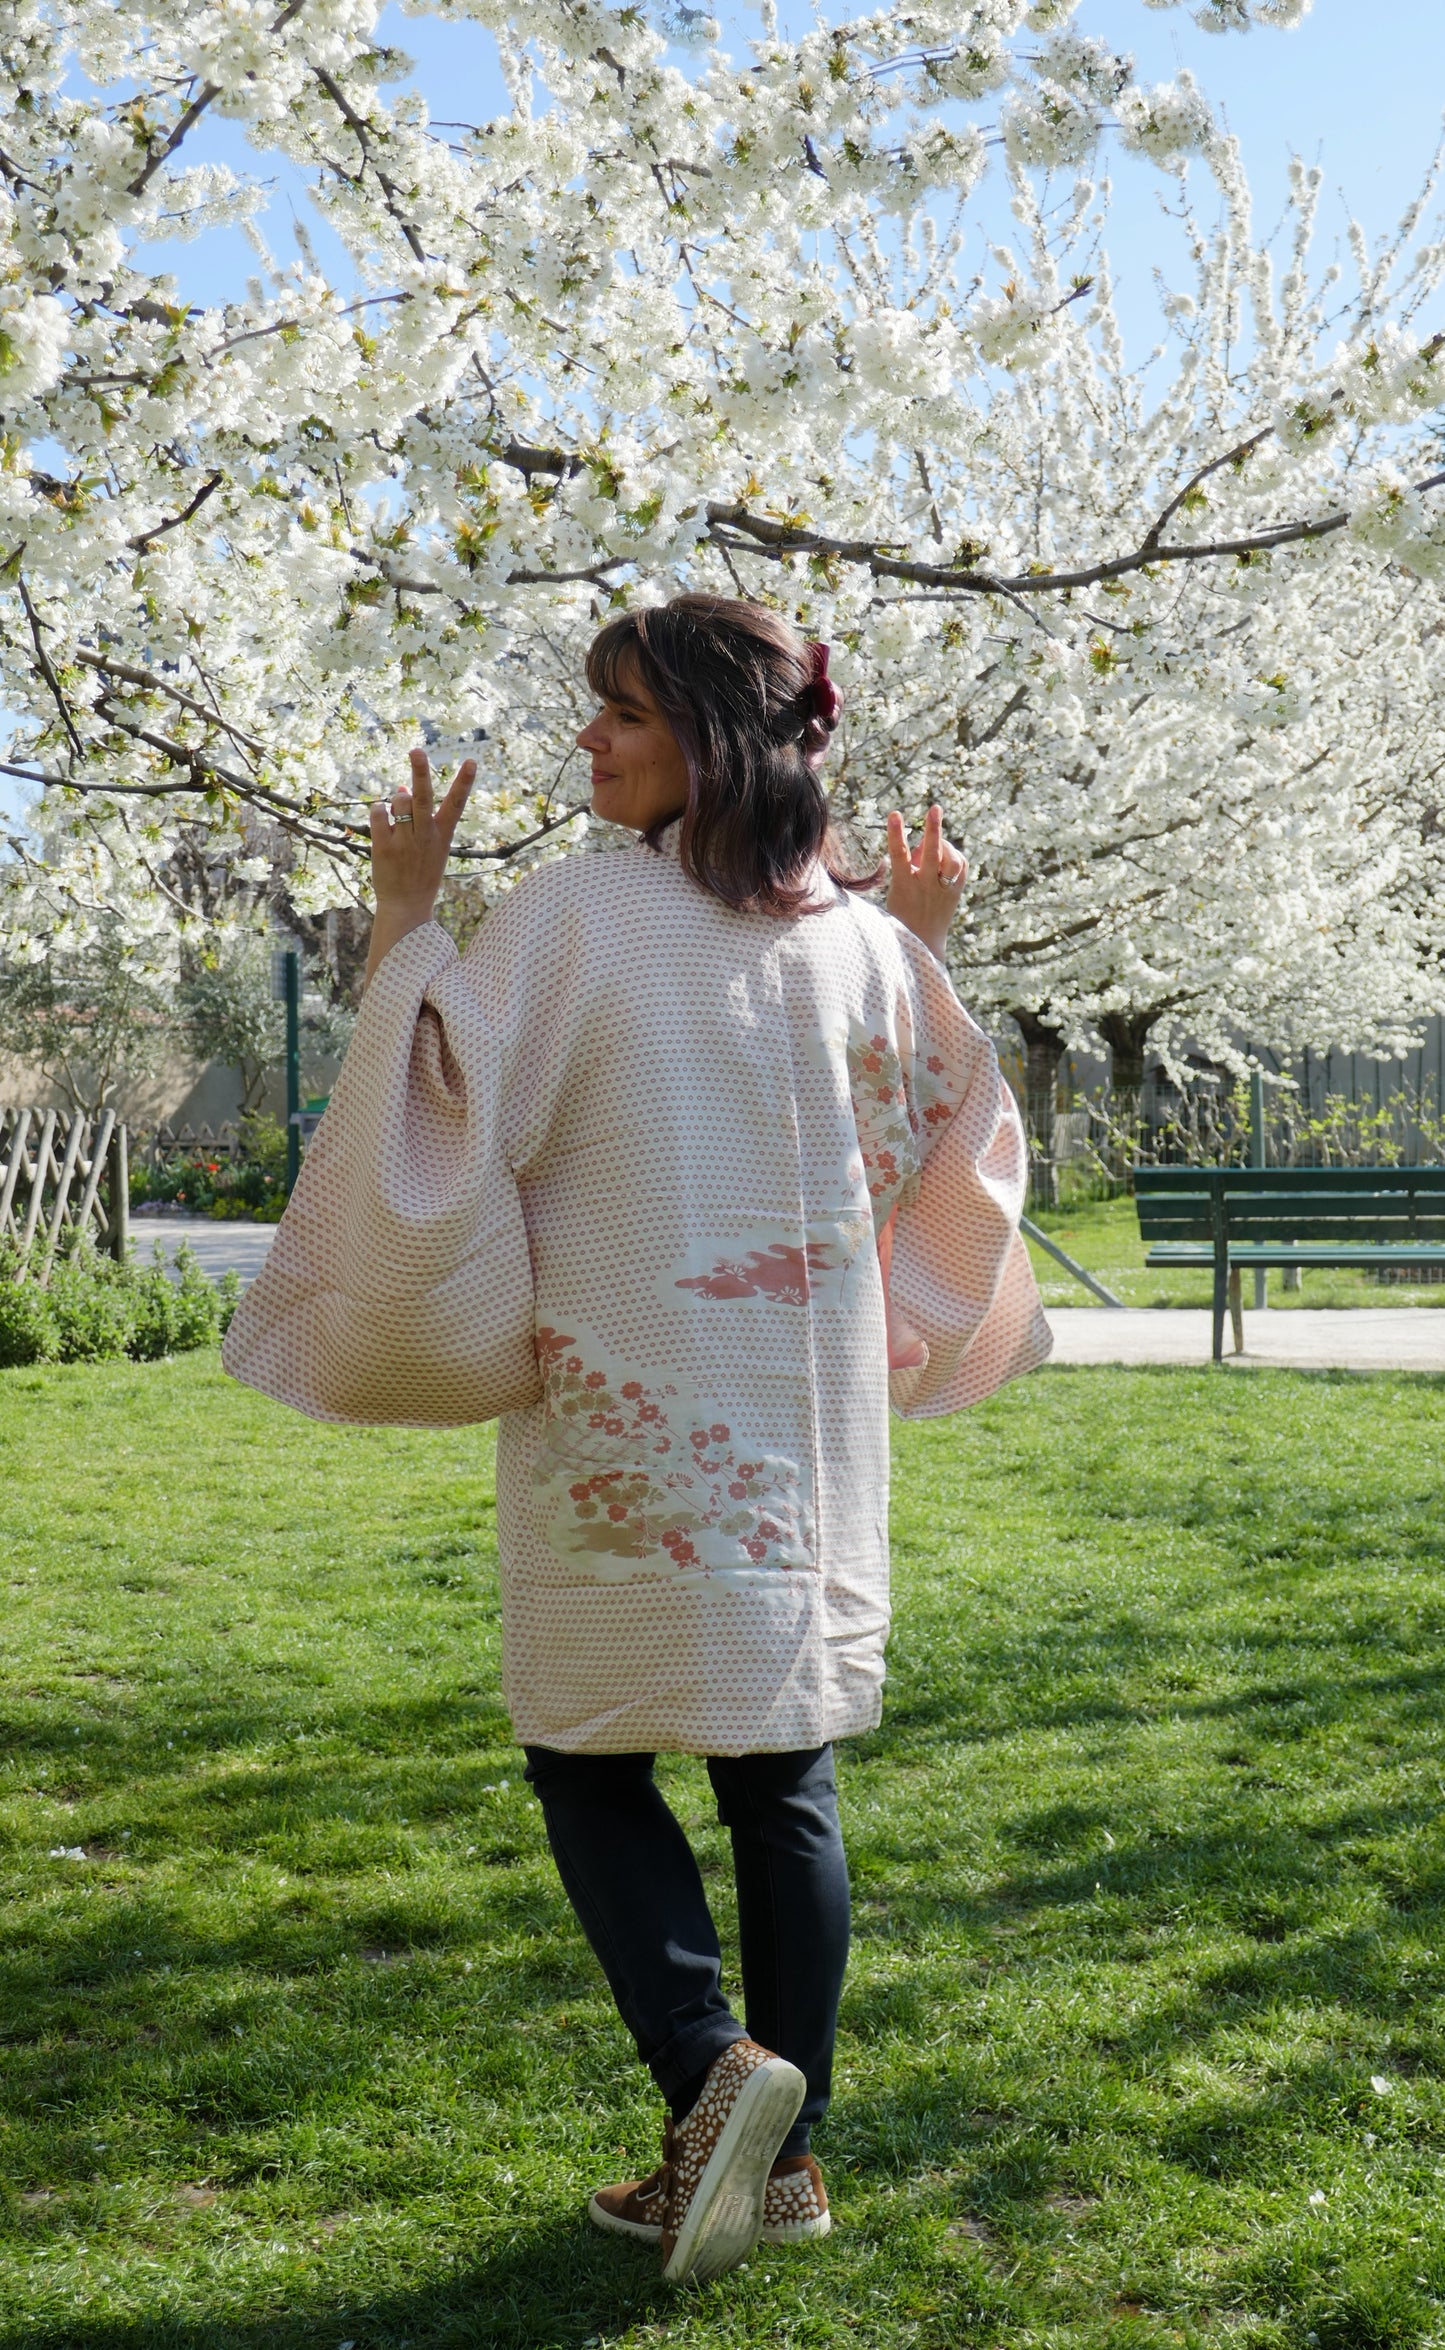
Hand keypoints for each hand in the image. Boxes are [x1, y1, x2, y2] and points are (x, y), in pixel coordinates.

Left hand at [363, 748, 474, 986]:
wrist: (407, 907)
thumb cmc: (420, 872)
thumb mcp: (428, 845)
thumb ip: (417, 815)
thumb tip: (400, 787)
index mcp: (442, 834)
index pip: (457, 803)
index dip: (464, 782)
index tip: (472, 761)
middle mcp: (425, 836)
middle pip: (423, 797)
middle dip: (420, 773)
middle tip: (416, 750)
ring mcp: (404, 842)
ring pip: (397, 802)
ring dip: (395, 801)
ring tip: (397, 816)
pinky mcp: (383, 848)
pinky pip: (377, 813)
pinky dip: (378, 811)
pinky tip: (382, 819)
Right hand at [885, 805, 967, 958]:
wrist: (923, 941)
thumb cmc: (902, 911)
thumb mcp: (896, 890)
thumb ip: (908, 866)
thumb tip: (928, 843)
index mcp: (905, 886)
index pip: (899, 855)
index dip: (896, 833)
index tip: (895, 814)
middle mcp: (927, 887)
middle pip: (933, 854)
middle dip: (934, 829)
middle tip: (935, 808)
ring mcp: (944, 890)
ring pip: (952, 860)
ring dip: (945, 844)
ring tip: (936, 839)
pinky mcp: (957, 892)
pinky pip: (961, 866)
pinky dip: (954, 855)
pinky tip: (945, 855)